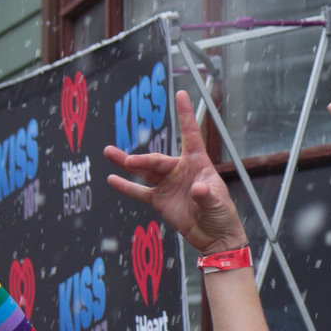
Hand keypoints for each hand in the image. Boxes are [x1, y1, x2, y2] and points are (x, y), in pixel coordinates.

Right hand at [104, 90, 246, 255]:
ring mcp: (167, 184)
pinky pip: (139, 192)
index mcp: (198, 163)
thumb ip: (207, 195)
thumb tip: (197, 188)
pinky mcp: (159, 201)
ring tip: (109, 152)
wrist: (215, 237)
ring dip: (127, 164)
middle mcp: (180, 170)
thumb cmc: (222, 214)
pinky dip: (126, 187)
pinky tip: (112, 179)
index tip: (182, 94)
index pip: (190, 134)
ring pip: (144, 171)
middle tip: (130, 161)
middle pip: (158, 161)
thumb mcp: (218, 203)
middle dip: (143, 160)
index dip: (185, 114)